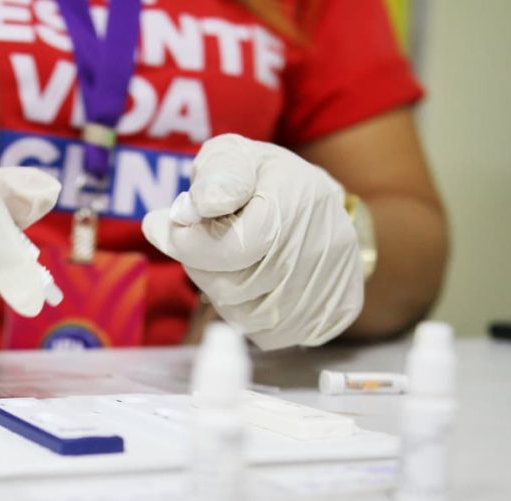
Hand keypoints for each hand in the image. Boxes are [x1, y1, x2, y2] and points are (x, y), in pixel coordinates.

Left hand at [143, 134, 363, 349]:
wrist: (317, 201)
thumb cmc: (262, 180)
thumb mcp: (234, 156)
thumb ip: (213, 177)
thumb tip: (189, 212)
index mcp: (297, 201)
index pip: (233, 248)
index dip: (192, 246)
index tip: (174, 229)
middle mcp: (322, 245)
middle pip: (237, 287)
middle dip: (203, 269)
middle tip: (200, 246)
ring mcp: (333, 283)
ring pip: (250, 317)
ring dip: (223, 295)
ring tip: (226, 264)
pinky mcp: (336, 310)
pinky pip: (272, 335)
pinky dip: (249, 317)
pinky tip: (249, 287)